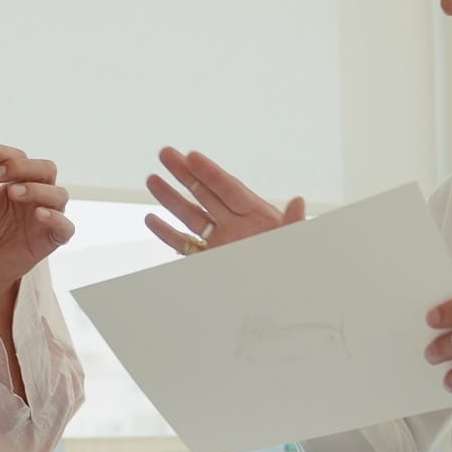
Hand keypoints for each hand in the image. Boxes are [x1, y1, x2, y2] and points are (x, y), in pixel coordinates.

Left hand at [0, 140, 74, 299]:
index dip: (1, 152)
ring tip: (13, 193)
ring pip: (59, 194)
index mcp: (21, 181)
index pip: (20, 157)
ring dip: (37, 189)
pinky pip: (65, 226)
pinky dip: (55, 218)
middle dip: (23, 167)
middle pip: (46, 169)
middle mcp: (38, 194)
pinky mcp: (53, 238)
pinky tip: (37, 214)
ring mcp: (48, 215)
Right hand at [143, 147, 305, 254]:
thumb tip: (299, 202)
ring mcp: (220, 241)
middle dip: (184, 173)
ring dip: (171, 198)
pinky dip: (168, 233)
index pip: (229, 188)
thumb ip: (293, 223)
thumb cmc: (292, 265)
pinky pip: (185, 244)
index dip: (210, 172)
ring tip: (152, 179)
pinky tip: (152, 220)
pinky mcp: (209, 259)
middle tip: (165, 153)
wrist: (283, 298)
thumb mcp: (295, 242)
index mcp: (257, 215)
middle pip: (205, 194)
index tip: (192, 156)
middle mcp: (235, 224)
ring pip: (190, 215)